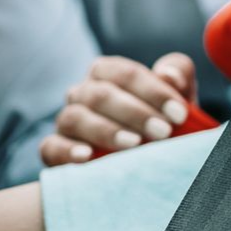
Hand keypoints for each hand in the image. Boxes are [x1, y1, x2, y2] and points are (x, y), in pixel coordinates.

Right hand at [39, 53, 196, 164]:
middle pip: (101, 95)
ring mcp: (66, 120)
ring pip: (75, 117)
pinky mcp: (54, 149)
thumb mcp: (176, 96)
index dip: (154, 92)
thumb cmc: (162, 119)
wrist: (148, 158)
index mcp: (107, 72)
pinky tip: (87, 157)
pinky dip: (67, 151)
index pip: (125, 74)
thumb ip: (178, 74)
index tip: (180, 114)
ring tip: (134, 144)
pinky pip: (51, 146)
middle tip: (163, 131)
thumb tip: (168, 76)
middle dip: (135, 113)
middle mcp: (83, 92)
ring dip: (106, 131)